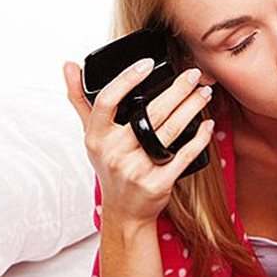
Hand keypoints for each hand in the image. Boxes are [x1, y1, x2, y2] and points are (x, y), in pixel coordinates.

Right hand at [63, 58, 213, 225]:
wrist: (124, 212)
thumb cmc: (110, 167)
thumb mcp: (91, 136)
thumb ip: (81, 100)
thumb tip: (68, 66)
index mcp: (96, 137)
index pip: (107, 100)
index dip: (126, 79)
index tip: (147, 64)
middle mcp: (114, 153)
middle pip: (150, 112)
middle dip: (177, 90)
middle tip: (193, 74)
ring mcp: (136, 169)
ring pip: (170, 130)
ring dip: (192, 108)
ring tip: (204, 93)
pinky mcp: (158, 183)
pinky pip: (183, 155)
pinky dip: (199, 138)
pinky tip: (207, 124)